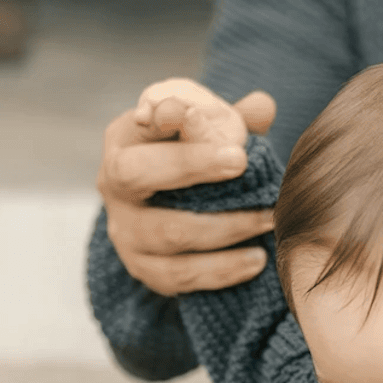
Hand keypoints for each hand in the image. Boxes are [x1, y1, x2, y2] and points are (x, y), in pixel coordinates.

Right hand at [99, 82, 278, 295]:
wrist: (174, 209)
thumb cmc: (194, 157)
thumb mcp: (206, 129)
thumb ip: (232, 118)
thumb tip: (262, 107)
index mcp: (126, 138)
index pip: (140, 123)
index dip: (162, 118)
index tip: (189, 112)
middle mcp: (114, 184)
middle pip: (135, 173)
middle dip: (188, 165)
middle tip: (240, 160)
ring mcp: (125, 230)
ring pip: (167, 232)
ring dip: (224, 226)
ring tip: (267, 219)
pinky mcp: (143, 269)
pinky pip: (179, 275)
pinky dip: (221, 269)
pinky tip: (256, 259)